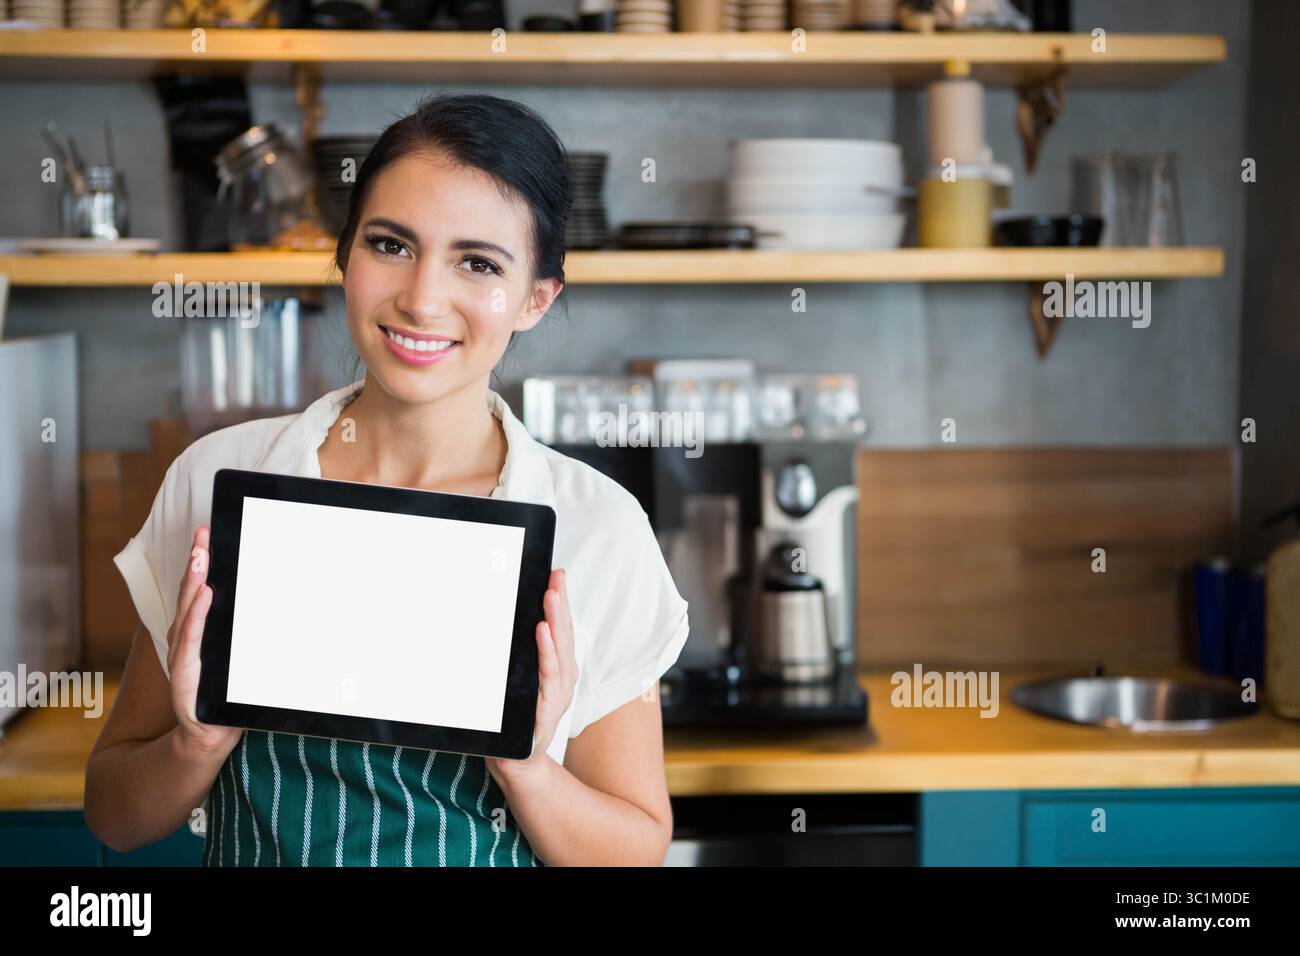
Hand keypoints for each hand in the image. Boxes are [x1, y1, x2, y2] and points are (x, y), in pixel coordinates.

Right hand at [168, 525, 241, 759]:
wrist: (211, 736)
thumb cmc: (229, 696)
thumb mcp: (243, 660)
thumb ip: (254, 635)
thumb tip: (298, 607)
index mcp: (199, 633)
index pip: (199, 591)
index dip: (201, 562)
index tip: (207, 534)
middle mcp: (186, 639)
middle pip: (191, 593)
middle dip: (196, 562)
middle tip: (203, 535)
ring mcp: (183, 656)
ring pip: (188, 611)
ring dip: (194, 581)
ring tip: (200, 556)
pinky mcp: (185, 674)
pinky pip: (191, 640)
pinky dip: (196, 616)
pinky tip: (203, 596)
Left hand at [486, 568, 576, 781]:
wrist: (513, 763)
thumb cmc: (512, 721)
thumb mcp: (513, 682)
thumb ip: (515, 656)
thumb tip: (501, 622)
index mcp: (557, 670)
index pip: (560, 629)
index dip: (560, 601)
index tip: (556, 574)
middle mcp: (563, 680)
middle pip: (564, 635)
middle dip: (560, 603)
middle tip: (555, 578)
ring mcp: (558, 696)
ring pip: (560, 651)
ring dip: (555, 621)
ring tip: (551, 596)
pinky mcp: (548, 711)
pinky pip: (549, 677)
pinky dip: (548, 653)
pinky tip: (543, 633)